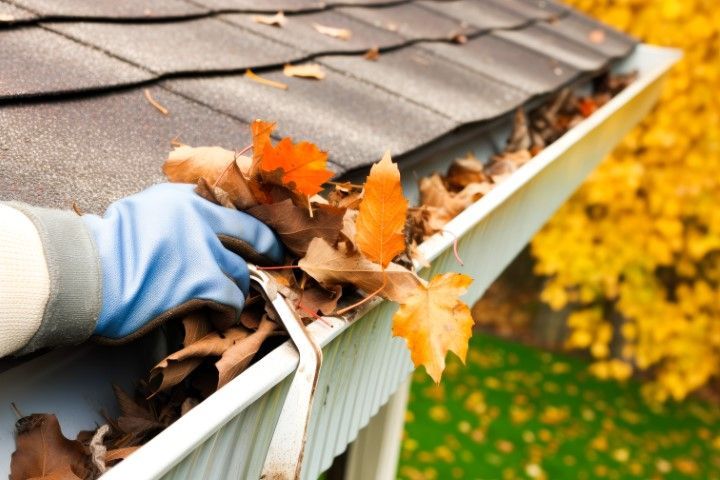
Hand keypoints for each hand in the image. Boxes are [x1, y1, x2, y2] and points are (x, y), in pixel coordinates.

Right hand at [82, 183, 282, 340]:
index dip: (254, 226)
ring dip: (240, 288)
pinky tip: (225, 316)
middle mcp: (199, 218)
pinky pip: (231, 297)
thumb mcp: (140, 212)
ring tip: (234, 298)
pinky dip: (231, 309)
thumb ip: (173, 215)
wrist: (85, 272)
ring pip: (241, 272)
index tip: (263, 236)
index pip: (233, 208)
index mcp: (183, 199)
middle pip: (251, 236)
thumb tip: (194, 227)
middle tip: (275, 260)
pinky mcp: (200, 281)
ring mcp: (203, 250)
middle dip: (268, 250)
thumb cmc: (104, 247)